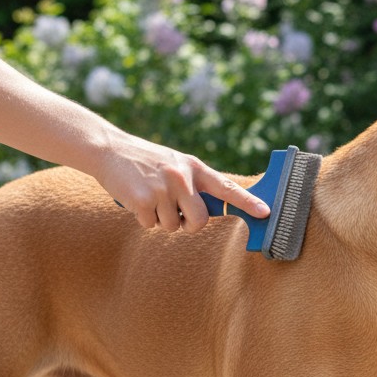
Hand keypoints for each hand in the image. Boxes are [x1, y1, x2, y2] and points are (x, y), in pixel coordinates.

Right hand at [96, 133, 269, 231]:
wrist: (110, 149)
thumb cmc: (148, 162)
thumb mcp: (177, 164)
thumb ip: (196, 184)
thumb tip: (214, 212)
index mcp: (195, 168)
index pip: (227, 188)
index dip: (248, 202)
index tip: (266, 212)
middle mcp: (182, 177)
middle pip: (200, 220)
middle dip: (189, 225)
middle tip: (177, 214)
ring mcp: (162, 189)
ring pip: (173, 226)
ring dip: (162, 220)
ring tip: (150, 197)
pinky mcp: (142, 201)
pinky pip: (151, 226)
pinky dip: (144, 219)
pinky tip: (136, 199)